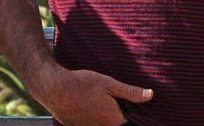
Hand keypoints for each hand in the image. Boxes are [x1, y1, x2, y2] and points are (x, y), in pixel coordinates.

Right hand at [37, 67, 152, 125]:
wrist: (53, 88)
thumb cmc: (81, 83)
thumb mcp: (109, 83)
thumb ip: (131, 92)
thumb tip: (150, 96)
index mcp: (113, 120)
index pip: (129, 122)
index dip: (131, 112)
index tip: (128, 103)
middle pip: (115, 123)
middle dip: (117, 114)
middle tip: (110, 99)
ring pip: (102, 124)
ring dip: (103, 115)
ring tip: (96, 100)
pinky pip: (90, 124)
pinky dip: (91, 116)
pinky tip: (87, 103)